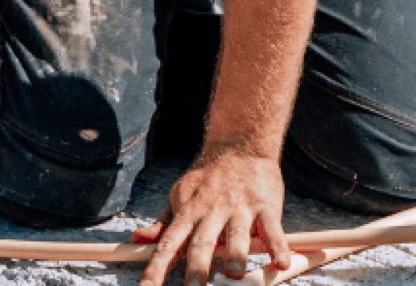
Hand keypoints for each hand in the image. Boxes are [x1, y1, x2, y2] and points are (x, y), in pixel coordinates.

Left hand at [132, 146, 293, 285]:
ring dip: (235, 256)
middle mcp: (212, 211)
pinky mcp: (265, 206)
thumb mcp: (180, 195)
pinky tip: (280, 264)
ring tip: (233, 275)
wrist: (240, 143)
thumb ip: (163, 223)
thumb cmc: (207, 178)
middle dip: (197, 268)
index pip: (168, 243)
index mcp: (188, 211)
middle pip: (202, 242)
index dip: (156, 267)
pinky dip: (277, 247)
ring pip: (237, 235)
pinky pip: (273, 229)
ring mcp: (239, 208)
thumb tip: (136, 239)